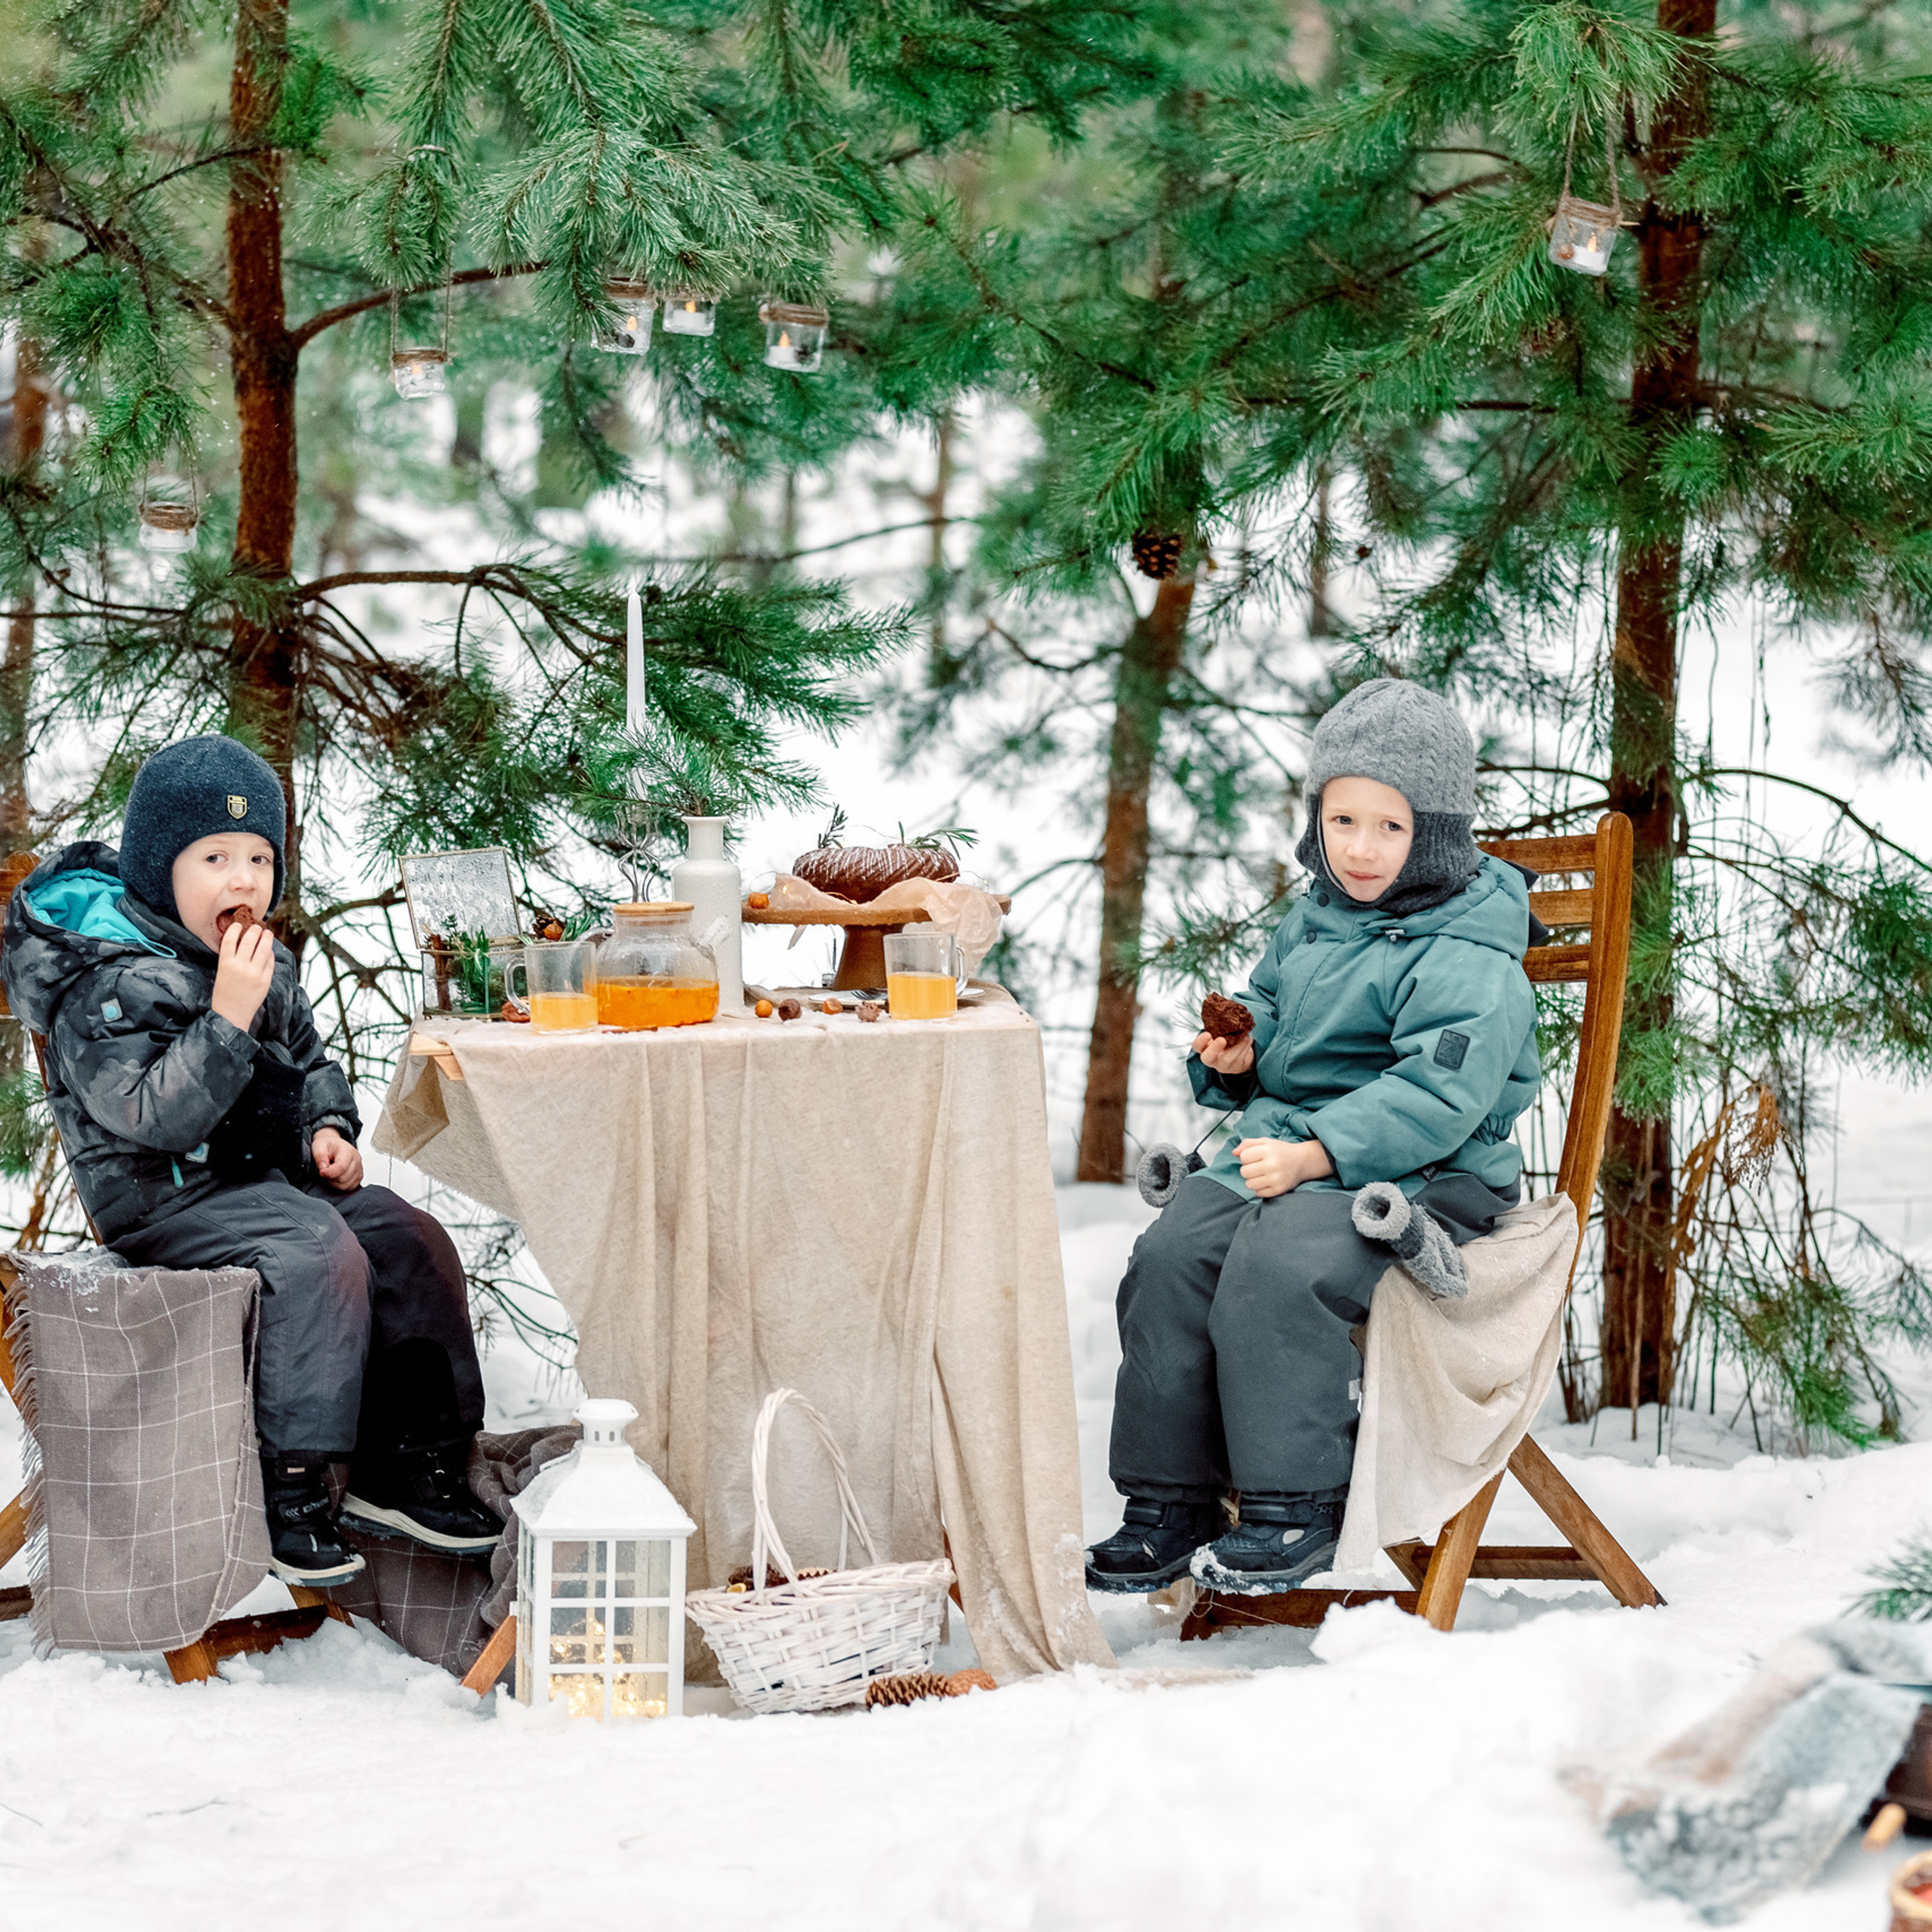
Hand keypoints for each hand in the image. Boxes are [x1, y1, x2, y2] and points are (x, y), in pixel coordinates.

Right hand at [210, 919, 274, 1033]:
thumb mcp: (222, 973)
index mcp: (225, 963)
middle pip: (249, 940)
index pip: (230, 939)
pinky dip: (270, 954)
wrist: (231, 1014)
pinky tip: (269, 951)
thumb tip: (245, 942)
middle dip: (254, 931)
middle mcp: (240, 966)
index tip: (238, 924)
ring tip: (268, 933)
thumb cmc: (224, 993)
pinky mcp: (265, 980)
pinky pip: (270, 962)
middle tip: (257, 927)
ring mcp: (254, 973)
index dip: (235, 929)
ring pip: (263, 949)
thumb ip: (231, 958)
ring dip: (266, 938)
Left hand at [311, 1128, 362, 1191]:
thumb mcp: (319, 1146)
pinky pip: (349, 1188)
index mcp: (348, 1150)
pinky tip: (336, 1177)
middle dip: (330, 1178)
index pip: (341, 1167)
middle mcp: (357, 1160)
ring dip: (334, 1183)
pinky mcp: (359, 1177)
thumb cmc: (327, 1146)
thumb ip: (320, 1156)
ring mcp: (359, 1169)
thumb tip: (323, 1168)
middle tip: (325, 1170)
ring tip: (331, 1173)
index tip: (321, 1171)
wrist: (334, 1146)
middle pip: (343, 1178)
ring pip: (345, 1185)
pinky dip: (340, 1186)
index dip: (329, 1173)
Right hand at [1193, 1030, 1255, 1077]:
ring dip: (1237, 1047)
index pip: (1197, 1047)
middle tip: (1222, 1040)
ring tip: (1245, 1036)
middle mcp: (1212, 1058)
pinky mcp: (1236, 1066)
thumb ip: (1219, 1026)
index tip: (1207, 1034)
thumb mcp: (1220, 1034)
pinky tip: (1248, 1039)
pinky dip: (1246, 1048)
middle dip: (1214, 1049)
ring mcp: (1224, 1065)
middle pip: (1207, 1058)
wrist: (1237, 1056)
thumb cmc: (1226, 1040)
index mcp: (1205, 1049)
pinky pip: (1241, 1059)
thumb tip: (1226, 1009)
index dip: (1200, 1041)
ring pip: (1228, 1059)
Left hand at [1234, 1136, 1333, 1198]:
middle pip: (1244, 1172)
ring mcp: (1276, 1178)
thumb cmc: (1281, 1151)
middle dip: (1248, 1169)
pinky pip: (1258, 1193)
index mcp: (1268, 1150)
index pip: (1243, 1157)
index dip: (1246, 1157)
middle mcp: (1272, 1164)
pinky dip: (1260, 1188)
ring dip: (1252, 1180)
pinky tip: (1267, 1181)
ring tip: (1261, 1174)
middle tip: (1258, 1167)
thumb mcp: (1265, 1142)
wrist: (1302, 1161)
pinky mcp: (1279, 1189)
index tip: (1254, 1157)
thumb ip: (1248, 1144)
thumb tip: (1234, 1153)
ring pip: (1249, 1184)